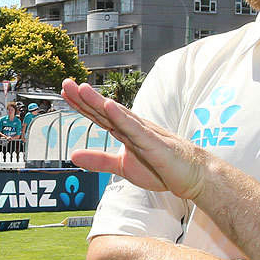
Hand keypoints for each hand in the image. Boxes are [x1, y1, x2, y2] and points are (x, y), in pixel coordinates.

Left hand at [61, 79, 208, 200]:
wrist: (193, 176)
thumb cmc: (161, 168)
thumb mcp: (123, 167)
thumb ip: (99, 161)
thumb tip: (73, 156)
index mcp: (125, 132)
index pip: (99, 115)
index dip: (81, 104)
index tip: (65, 92)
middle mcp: (133, 127)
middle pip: (105, 111)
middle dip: (85, 98)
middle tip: (66, 83)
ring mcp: (144, 133)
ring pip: (118, 115)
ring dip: (100, 102)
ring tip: (83, 89)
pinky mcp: (155, 144)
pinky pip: (137, 130)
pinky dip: (123, 118)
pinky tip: (110, 106)